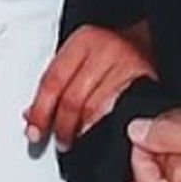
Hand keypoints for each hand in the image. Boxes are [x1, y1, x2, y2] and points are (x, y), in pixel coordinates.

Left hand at [23, 24, 155, 150]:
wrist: (149, 42)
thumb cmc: (111, 50)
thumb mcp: (80, 55)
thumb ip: (56, 81)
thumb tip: (31, 114)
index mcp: (83, 41)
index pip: (53, 80)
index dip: (40, 110)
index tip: (34, 129)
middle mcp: (103, 51)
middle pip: (72, 98)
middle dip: (61, 125)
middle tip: (57, 140)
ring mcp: (125, 66)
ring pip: (94, 109)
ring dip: (80, 130)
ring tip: (74, 140)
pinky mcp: (143, 83)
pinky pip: (117, 113)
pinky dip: (103, 128)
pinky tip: (97, 134)